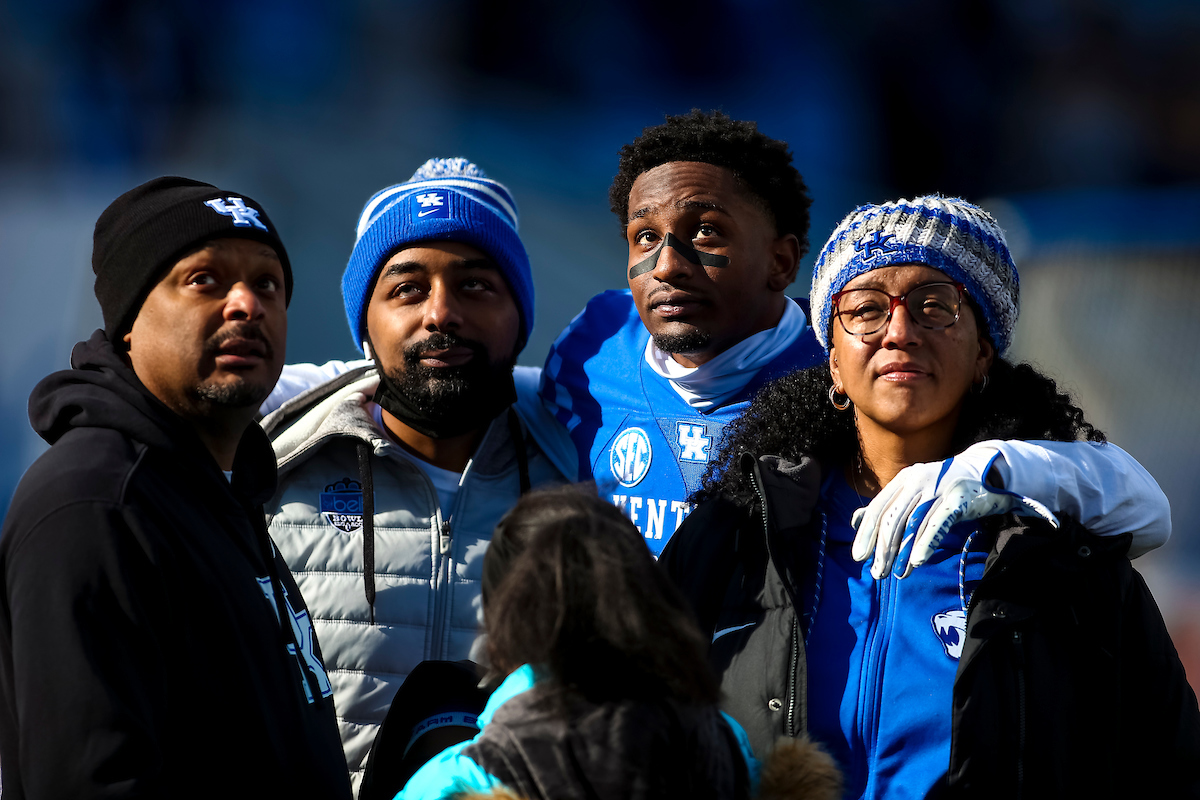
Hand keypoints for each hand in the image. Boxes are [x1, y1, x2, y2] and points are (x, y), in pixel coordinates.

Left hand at [852, 460, 1058, 578]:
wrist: (985, 471)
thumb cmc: (944, 487)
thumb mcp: (912, 491)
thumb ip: (886, 505)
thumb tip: (855, 521)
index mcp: (903, 480)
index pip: (878, 508)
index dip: (867, 533)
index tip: (858, 557)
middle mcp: (917, 481)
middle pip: (893, 518)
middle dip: (882, 548)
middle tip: (877, 572)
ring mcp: (938, 488)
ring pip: (913, 523)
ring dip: (903, 552)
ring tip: (897, 574)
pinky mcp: (958, 498)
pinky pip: (938, 523)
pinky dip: (926, 542)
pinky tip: (917, 561)